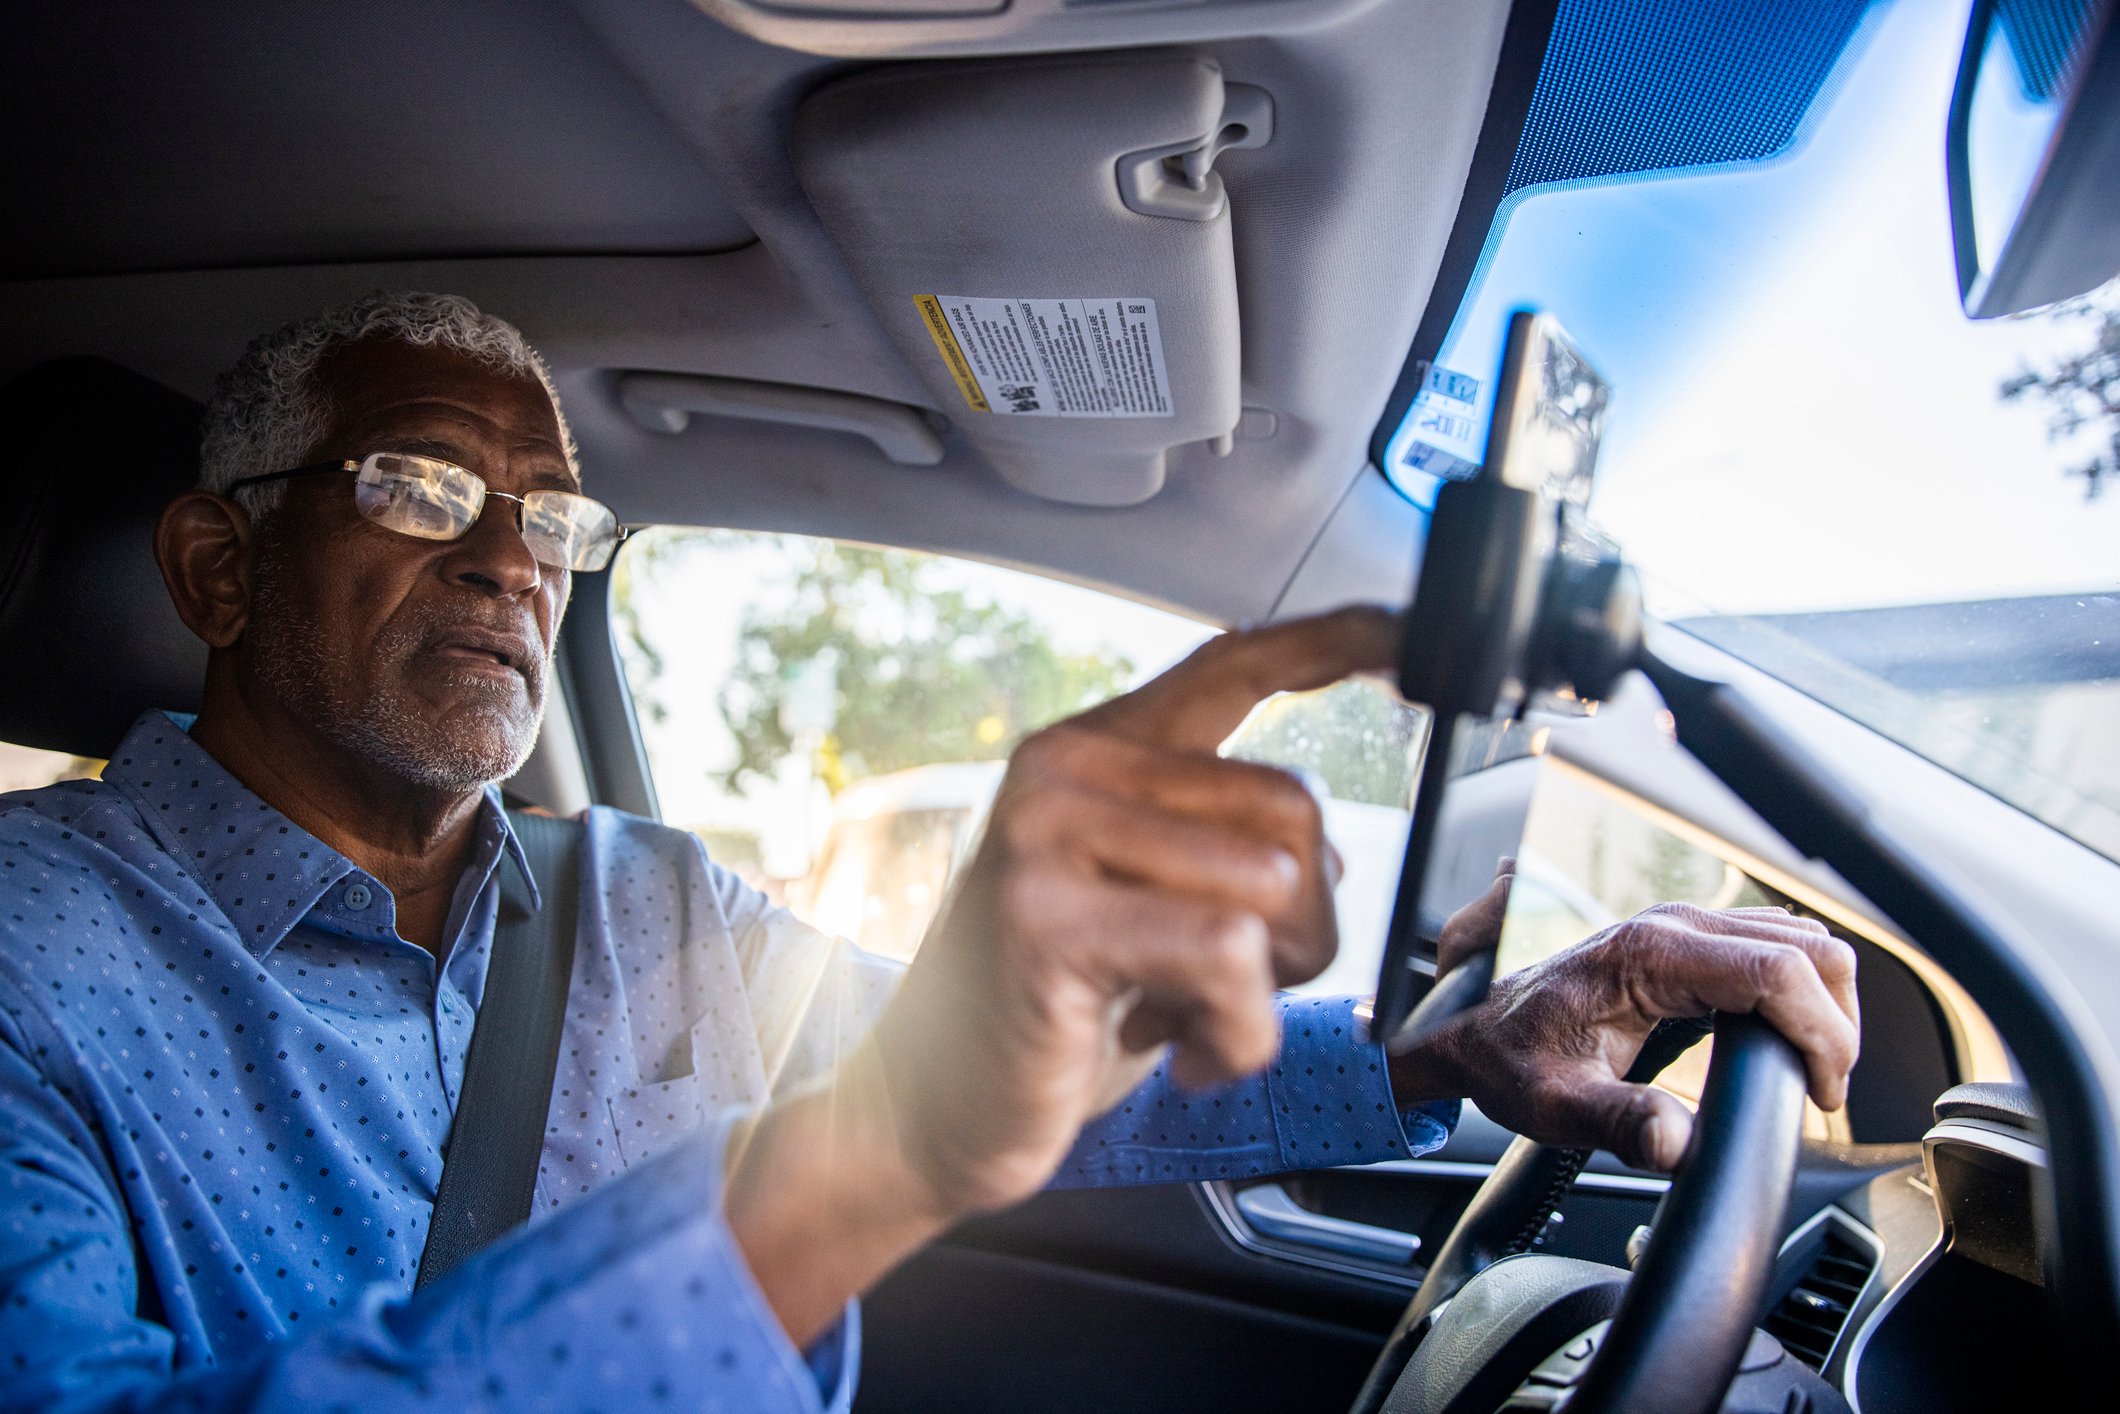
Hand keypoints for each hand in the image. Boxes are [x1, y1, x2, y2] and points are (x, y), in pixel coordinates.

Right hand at [726, 607, 1396, 1341]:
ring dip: (1268, 988)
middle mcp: (1065, 766)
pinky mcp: (1047, 913)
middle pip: (1291, 808)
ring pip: (1274, 883)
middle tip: (1224, 990)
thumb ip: (1210, 849)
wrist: (927, 1111)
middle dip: (1303, 928)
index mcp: (1092, 752)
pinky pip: (1230, 957)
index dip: (1327, 644)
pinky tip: (1176, 1055)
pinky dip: (1238, 1035)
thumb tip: (1322, 856)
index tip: (1401, 634)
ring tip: (1190, 1020)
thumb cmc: (1051, 1017)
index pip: (1227, 666)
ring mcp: (1047, 831)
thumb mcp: (1138, 907)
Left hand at [1393, 886, 1860, 1171]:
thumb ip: (1620, 1123)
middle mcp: (1671, 925)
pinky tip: (1784, 1043)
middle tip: (1822, 1090)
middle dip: (1835, 1022)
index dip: (1822, 1033)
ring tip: (1810, 1072)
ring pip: (1800, 941)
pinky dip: (1801, 991)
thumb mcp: (1557, 1106)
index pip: (1778, 971)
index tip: (1821, 1094)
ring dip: (1825, 1004)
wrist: (1471, 1028)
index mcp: (1648, 955)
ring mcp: (1681, 925)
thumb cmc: (1508, 1060)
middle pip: (1807, 947)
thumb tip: (1680, 1145)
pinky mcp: (1686, 941)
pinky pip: (1772, 947)